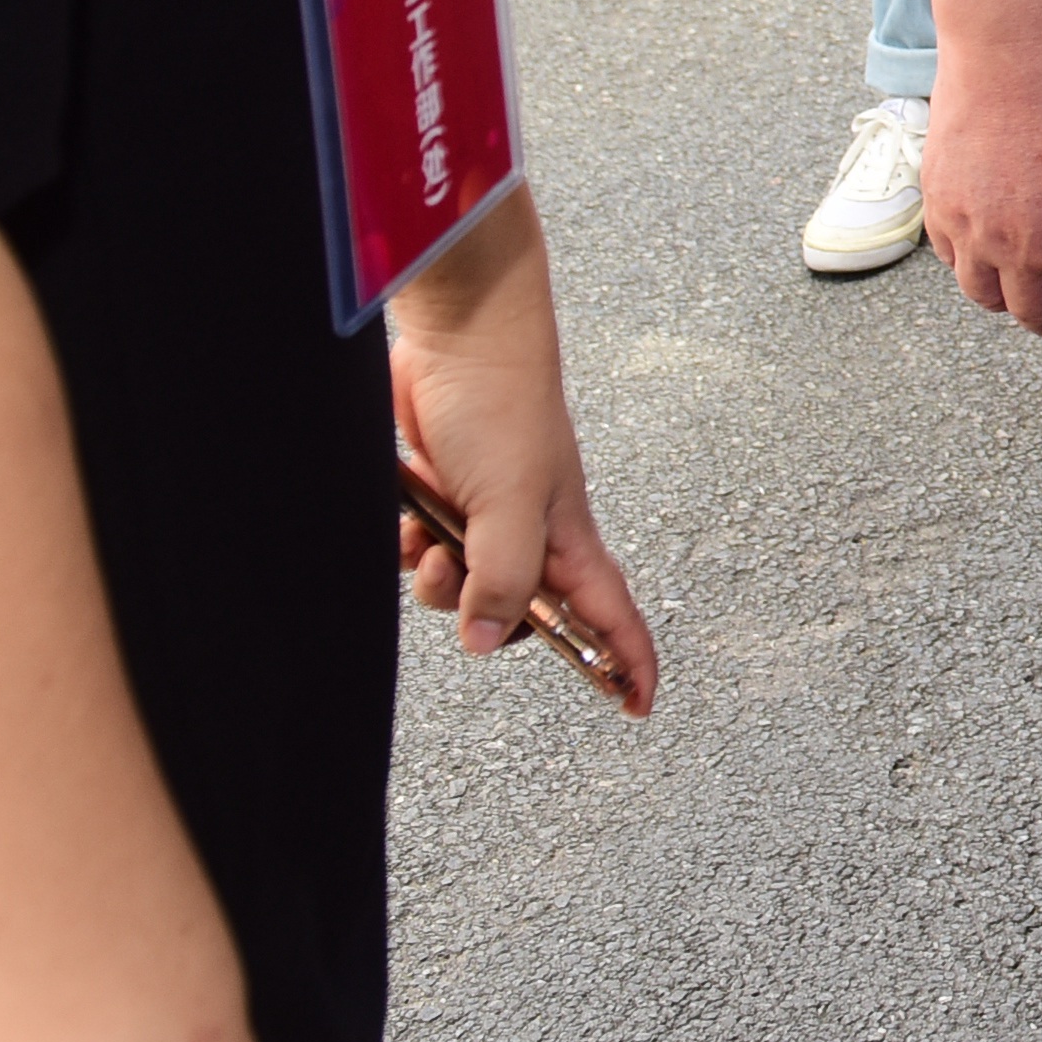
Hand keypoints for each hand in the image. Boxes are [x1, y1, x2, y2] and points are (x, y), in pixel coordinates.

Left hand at [383, 208, 659, 715]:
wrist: (454, 337)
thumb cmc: (504, 403)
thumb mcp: (510, 503)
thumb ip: (502, 578)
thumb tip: (486, 642)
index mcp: (568, 537)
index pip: (610, 611)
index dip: (627, 659)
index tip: (635, 704)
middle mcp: (530, 533)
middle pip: (517, 613)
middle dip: (483, 616)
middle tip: (464, 585)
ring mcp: (484, 516)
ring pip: (458, 588)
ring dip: (433, 577)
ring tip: (429, 536)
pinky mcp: (442, 499)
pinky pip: (421, 554)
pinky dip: (407, 546)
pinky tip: (406, 515)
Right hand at [925, 24, 1041, 338]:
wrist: (1013, 42)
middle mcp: (1021, 246)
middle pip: (1030, 315)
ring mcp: (973, 228)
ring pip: (983, 297)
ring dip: (1005, 298)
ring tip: (1021, 283)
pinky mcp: (938, 203)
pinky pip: (949, 259)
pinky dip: (968, 263)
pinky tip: (987, 247)